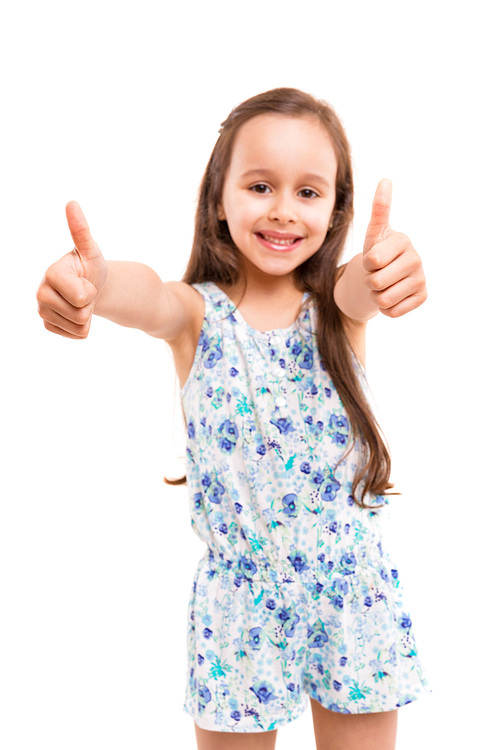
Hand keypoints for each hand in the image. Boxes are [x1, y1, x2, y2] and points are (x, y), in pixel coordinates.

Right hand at [37, 202, 107, 337]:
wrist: (90, 287)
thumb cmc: (90, 267)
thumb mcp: (91, 250)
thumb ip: (81, 230)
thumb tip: (71, 203)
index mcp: (51, 273)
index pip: (81, 297)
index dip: (91, 291)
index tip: (85, 280)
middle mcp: (41, 292)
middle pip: (80, 314)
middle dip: (90, 304)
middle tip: (84, 292)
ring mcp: (42, 311)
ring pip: (79, 327)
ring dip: (87, 316)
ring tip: (81, 301)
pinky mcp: (49, 325)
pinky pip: (76, 336)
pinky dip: (82, 327)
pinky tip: (76, 312)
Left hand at [362, 179, 426, 317]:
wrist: (384, 275)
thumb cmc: (377, 252)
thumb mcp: (373, 233)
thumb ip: (379, 209)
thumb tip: (385, 180)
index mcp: (402, 241)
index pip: (371, 261)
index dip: (365, 263)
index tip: (373, 258)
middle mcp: (416, 258)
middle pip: (376, 282)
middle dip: (369, 281)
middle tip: (377, 273)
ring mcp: (421, 278)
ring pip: (383, 299)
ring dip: (376, 295)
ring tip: (383, 284)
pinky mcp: (422, 296)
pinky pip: (392, 311)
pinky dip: (386, 308)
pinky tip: (393, 295)